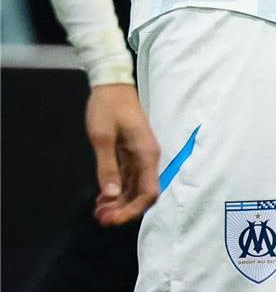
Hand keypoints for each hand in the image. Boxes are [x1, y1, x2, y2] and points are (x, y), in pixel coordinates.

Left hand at [86, 83, 159, 225]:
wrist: (112, 85)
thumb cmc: (108, 108)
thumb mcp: (102, 137)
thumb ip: (107, 167)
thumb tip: (112, 195)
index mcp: (146, 155)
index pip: (148, 192)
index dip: (132, 210)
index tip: (110, 218)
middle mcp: (148, 159)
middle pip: (143, 194)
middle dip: (123, 210)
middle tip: (99, 218)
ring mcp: (140, 157)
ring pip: (135, 189)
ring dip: (119, 203)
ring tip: (98, 211)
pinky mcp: (131, 155)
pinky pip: (128, 180)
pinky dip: (117, 192)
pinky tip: (102, 198)